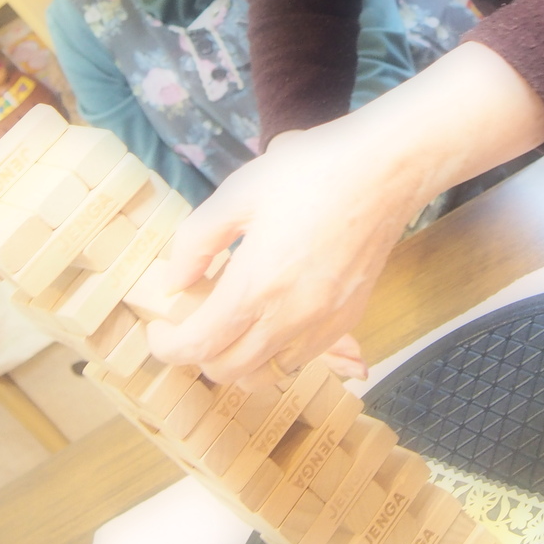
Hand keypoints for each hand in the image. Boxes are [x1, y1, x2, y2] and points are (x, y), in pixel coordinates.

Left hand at [143, 43, 543, 386]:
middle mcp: (290, 317)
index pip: (198, 346)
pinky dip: (278, 353)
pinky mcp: (349, 316)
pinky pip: (303, 358)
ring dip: (240, 362)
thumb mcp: (238, 191)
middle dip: (200, 355)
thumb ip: (197, 241)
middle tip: (192, 323)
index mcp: (255, 285)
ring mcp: (324, 322)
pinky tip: (274, 317)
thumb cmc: (310, 170)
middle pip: (230, 371)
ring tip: (232, 326)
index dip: (168, 346)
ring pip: (269, 374)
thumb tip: (174, 281)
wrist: (384, 169)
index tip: (159, 331)